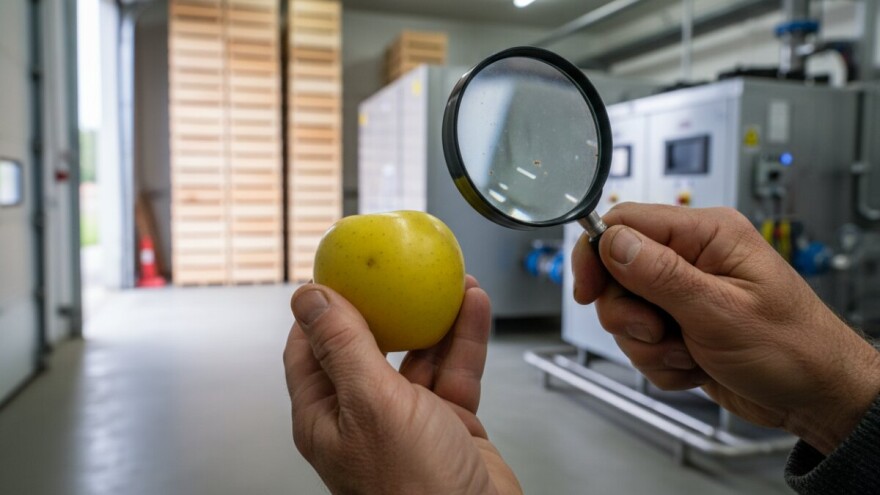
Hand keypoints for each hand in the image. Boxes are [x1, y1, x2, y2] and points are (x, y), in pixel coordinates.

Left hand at [284, 276, 521, 493]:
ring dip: (436, 317)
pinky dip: (465, 339)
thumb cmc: (413, 488)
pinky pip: (455, 371)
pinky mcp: (448, 423)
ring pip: (419, 355)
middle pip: (369, 345)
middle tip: (398, 269)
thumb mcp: (371, 403)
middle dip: (387, 305)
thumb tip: (309, 296)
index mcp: (327, 415)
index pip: (309, 349)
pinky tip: (473, 307)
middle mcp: (364, 416)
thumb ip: (343, 346)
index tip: (339, 272)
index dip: (322, 308)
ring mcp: (408, 420)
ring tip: (451, 280)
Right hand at [572, 203, 879, 454]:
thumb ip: (660, 274)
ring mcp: (684, 294)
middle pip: (617, 273)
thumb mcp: (719, 311)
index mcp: (706, 234)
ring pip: (626, 313)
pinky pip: (642, 342)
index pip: (625, 223)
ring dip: (649, 345)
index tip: (588, 291)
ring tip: (688, 353)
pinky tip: (695, 365)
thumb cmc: (792, 349)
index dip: (597, 255)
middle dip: (629, 314)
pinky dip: (661, 363)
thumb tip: (611, 241)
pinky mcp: (680, 325)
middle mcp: (692, 258)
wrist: (816, 398)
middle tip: (659, 332)